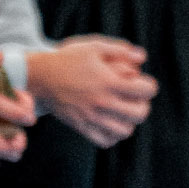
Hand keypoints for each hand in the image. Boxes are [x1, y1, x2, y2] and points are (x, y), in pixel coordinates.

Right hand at [29, 37, 154, 146]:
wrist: (40, 77)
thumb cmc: (68, 59)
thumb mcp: (94, 46)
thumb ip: (121, 49)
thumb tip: (143, 57)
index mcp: (109, 82)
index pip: (146, 90)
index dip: (148, 85)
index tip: (141, 83)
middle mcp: (102, 102)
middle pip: (140, 114)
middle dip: (143, 105)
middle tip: (135, 99)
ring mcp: (91, 118)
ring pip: (125, 131)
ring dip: (129, 121)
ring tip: (123, 111)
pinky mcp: (81, 127)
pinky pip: (105, 141)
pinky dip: (113, 135)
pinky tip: (111, 123)